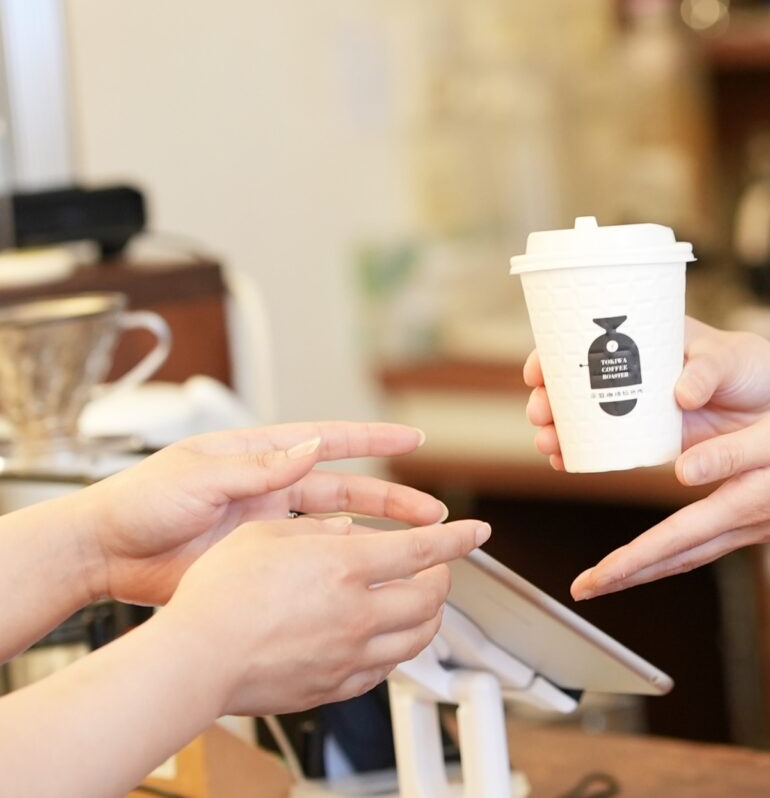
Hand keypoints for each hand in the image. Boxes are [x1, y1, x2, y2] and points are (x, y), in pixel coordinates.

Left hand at [78, 421, 444, 605]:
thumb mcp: (199, 476)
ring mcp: (263, 526)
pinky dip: (335, 563)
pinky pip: (306, 561)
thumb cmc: (137, 503)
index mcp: (257, 455)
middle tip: (430, 512)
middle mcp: (267, 487)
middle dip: (391, 498)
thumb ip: (258, 466)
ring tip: (410, 544)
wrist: (101, 555)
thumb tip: (311, 448)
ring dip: (371, 533)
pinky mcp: (252, 560)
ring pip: (334, 528)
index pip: (328, 440)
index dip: (374, 437)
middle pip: (345, 488)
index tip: (414, 437)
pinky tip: (356, 568)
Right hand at [158, 515, 488, 715]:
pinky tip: (385, 641)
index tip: (477, 532)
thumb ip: (318, 531)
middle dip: (444, 580)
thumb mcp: (268, 535)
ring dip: (428, 618)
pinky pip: (385, 671)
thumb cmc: (217, 597)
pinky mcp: (333, 686)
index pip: (426, 550)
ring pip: (417, 639)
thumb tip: (350, 532)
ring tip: (420, 605)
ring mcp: (348, 654)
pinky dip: (396, 651)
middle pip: (431, 599)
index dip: (458, 539)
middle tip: (437, 570)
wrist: (192, 661)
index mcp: (347, 567)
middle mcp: (357, 613)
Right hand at [524, 319, 769, 469]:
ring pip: (583, 415)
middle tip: (541, 414)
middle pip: (574, 380)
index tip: (538, 369)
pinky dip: (581, 453)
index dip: (554, 350)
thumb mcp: (731, 358)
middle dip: (547, 397)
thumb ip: (708, 371)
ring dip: (557, 428)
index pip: (588, 335)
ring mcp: (641, 406)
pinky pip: (606, 444)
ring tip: (550, 444)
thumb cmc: (754, 366)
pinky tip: (565, 463)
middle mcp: (636, 370)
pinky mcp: (652, 438)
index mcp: (648, 337)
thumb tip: (681, 394)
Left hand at [572, 398, 769, 598]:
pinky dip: (680, 547)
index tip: (591, 581)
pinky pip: (712, 539)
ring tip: (616, 573)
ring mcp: (759, 525)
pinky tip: (674, 541)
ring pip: (692, 554)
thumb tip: (680, 474)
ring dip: (650, 566)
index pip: (671, 542)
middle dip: (627, 576)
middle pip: (674, 560)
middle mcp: (746, 524)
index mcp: (743, 504)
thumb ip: (730, 453)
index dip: (626, 563)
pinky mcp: (768, 516)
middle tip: (585, 589)